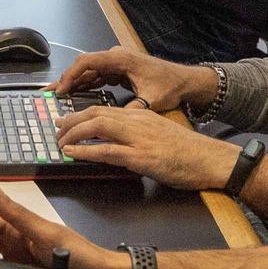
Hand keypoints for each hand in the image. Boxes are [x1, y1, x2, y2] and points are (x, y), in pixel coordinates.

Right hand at [52, 47, 215, 111]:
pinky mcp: (118, 70)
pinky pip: (96, 75)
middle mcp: (115, 57)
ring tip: (57, 96)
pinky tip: (75, 96)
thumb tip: (116, 123)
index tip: (59, 91)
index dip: (70, 75)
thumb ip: (132, 109)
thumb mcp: (151, 100)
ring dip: (74, 83)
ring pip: (88, 70)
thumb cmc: (169, 86)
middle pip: (84, 65)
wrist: (185, 80)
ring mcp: (116, 62)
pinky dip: (84, 84)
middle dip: (66, 80)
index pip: (87, 62)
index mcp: (120, 58)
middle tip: (50, 95)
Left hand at [56, 105, 242, 191]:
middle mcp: (137, 122)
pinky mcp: (142, 157)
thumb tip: (117, 142)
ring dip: (73, 134)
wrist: (212, 160)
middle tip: (56, 130)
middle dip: (70, 121)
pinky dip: (86, 151)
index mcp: (141, 116)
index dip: (80, 114)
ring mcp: (139, 139)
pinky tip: (73, 153)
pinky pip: (107, 151)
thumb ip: (139, 134)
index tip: (65, 121)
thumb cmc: (190, 152)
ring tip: (60, 142)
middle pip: (95, 113)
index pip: (103, 108)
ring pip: (97, 127)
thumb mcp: (160, 135)